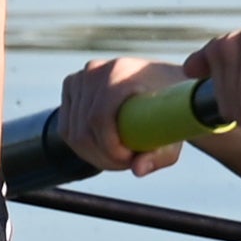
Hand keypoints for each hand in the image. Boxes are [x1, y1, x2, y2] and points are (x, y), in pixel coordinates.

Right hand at [49, 57, 189, 173]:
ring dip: (94, 154)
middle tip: (127, 162)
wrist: (164, 82)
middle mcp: (96, 70)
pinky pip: (66, 127)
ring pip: (72, 132)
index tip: (129, 160)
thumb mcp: (174, 132)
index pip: (99, 117)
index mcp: (121, 73)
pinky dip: (81, 146)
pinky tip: (103, 148)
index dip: (109, 147)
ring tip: (119, 156)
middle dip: (103, 155)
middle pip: (83, 129)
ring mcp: (81, 76)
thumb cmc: (172, 108)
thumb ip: (159, 155)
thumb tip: (138, 170)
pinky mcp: (72, 85)